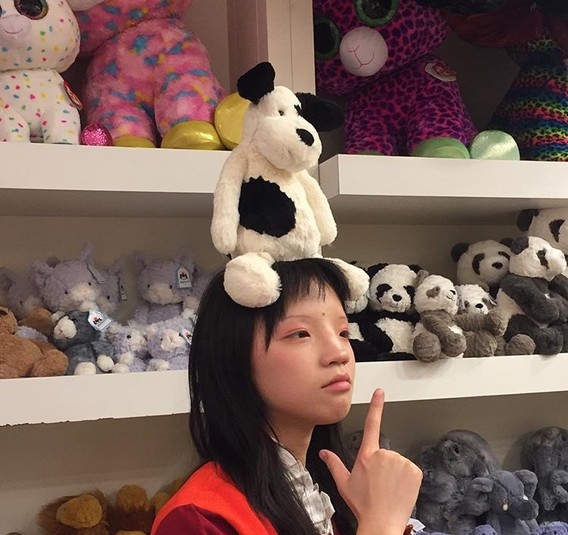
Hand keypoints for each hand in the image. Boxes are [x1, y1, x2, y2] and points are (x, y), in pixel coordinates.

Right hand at [319, 389, 422, 534]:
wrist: (382, 522)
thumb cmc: (364, 505)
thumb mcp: (344, 483)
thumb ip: (334, 464)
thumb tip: (324, 453)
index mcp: (366, 455)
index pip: (371, 424)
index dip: (376, 405)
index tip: (380, 392)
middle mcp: (384, 454)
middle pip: (385, 453)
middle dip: (384, 466)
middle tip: (379, 484)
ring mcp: (400, 461)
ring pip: (398, 463)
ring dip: (395, 473)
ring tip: (388, 489)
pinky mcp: (414, 470)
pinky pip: (410, 470)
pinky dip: (407, 479)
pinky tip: (399, 490)